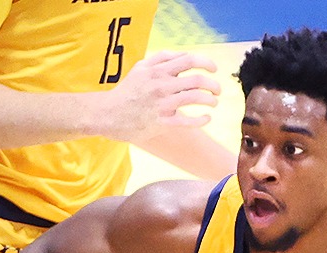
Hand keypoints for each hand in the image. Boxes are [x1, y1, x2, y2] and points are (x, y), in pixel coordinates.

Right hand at [102, 52, 220, 142]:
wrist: (109, 114)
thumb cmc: (128, 90)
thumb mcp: (140, 67)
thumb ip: (162, 58)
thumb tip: (184, 55)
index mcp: (158, 70)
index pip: (190, 60)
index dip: (207, 63)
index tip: (214, 69)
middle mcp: (161, 85)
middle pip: (197, 80)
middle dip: (213, 84)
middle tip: (217, 90)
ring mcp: (162, 104)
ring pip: (195, 98)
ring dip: (210, 100)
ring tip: (213, 102)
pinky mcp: (161, 123)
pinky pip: (188, 122)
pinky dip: (202, 119)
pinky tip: (207, 118)